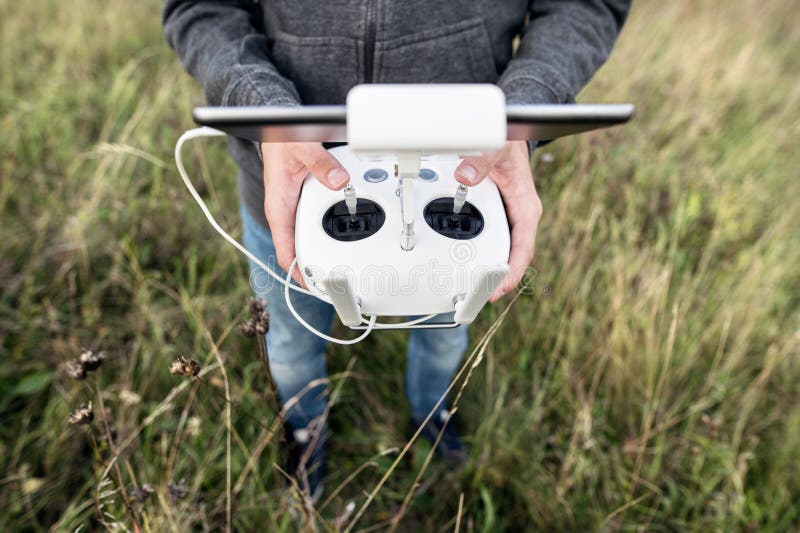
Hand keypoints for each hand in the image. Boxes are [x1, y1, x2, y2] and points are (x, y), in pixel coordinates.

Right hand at [261, 142, 349, 283]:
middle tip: (338, 284)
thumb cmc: (280, 140)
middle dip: (316, 269)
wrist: (276, 129)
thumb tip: (338, 181)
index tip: (315, 287)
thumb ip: (320, 164)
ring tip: (346, 267)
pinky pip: (315, 223)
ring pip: (309, 237)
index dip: (300, 274)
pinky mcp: (303, 201)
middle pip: (300, 250)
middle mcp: (285, 212)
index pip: (286, 251)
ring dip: (325, 251)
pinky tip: (346, 236)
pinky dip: (329, 232)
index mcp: (279, 207)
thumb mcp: (301, 148)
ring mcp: (294, 208)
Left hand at [454, 141, 541, 301]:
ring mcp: (509, 216)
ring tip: (473, 287)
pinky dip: (481, 253)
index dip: (512, 272)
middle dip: (499, 279)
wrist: (509, 132)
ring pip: (502, 250)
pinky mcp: (498, 214)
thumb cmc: (509, 142)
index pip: (523, 247)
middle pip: (512, 256)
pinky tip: (466, 263)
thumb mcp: (497, 147)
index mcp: (525, 206)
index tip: (499, 289)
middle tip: (480, 297)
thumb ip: (482, 161)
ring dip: (489, 268)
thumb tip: (468, 177)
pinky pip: (491, 239)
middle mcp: (519, 215)